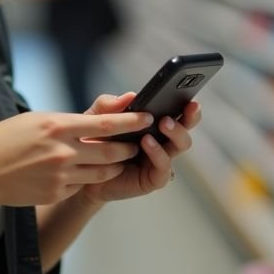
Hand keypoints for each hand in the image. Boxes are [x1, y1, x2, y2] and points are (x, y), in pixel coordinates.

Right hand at [0, 110, 147, 206]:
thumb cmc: (1, 141)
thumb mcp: (34, 120)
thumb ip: (65, 122)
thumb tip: (90, 124)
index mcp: (58, 126)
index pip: (105, 124)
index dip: (131, 122)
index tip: (147, 116)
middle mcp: (63, 151)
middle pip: (111, 152)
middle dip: (128, 148)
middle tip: (136, 144)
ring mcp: (60, 175)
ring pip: (101, 173)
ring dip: (113, 167)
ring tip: (117, 160)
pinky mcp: (55, 193)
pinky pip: (80, 185)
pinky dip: (85, 178)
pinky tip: (80, 173)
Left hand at [77, 92, 201, 204]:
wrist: (81, 173)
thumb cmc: (93, 142)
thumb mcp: (96, 118)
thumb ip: (108, 105)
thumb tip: (130, 95)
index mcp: (154, 124)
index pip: (178, 112)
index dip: (188, 105)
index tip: (191, 96)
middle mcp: (162, 141)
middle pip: (186, 128)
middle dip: (189, 117)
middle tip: (186, 107)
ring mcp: (159, 160)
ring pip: (181, 145)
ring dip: (176, 133)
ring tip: (163, 123)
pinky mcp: (153, 178)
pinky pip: (164, 168)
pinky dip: (159, 154)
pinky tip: (147, 142)